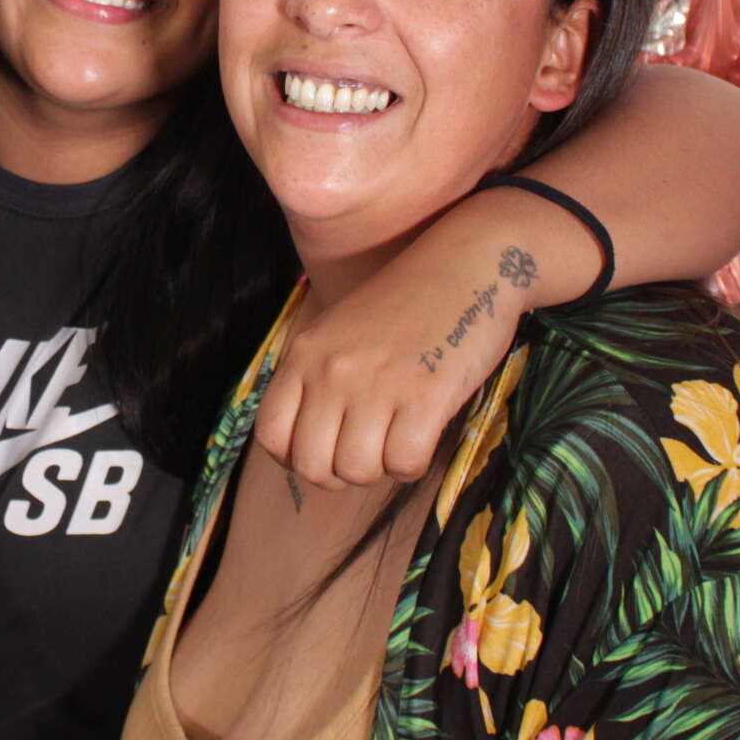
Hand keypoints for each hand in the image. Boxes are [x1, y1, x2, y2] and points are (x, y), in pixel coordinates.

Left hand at [255, 192, 571, 489]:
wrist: (468, 264)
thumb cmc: (407, 304)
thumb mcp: (339, 330)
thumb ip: (315, 377)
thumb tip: (306, 445)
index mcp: (304, 354)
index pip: (271, 434)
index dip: (296, 457)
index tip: (326, 450)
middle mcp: (331, 371)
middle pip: (311, 465)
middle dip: (340, 474)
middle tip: (368, 451)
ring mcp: (376, 384)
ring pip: (356, 471)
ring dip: (380, 469)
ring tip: (397, 439)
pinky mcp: (424, 396)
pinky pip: (404, 464)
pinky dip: (414, 463)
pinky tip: (424, 435)